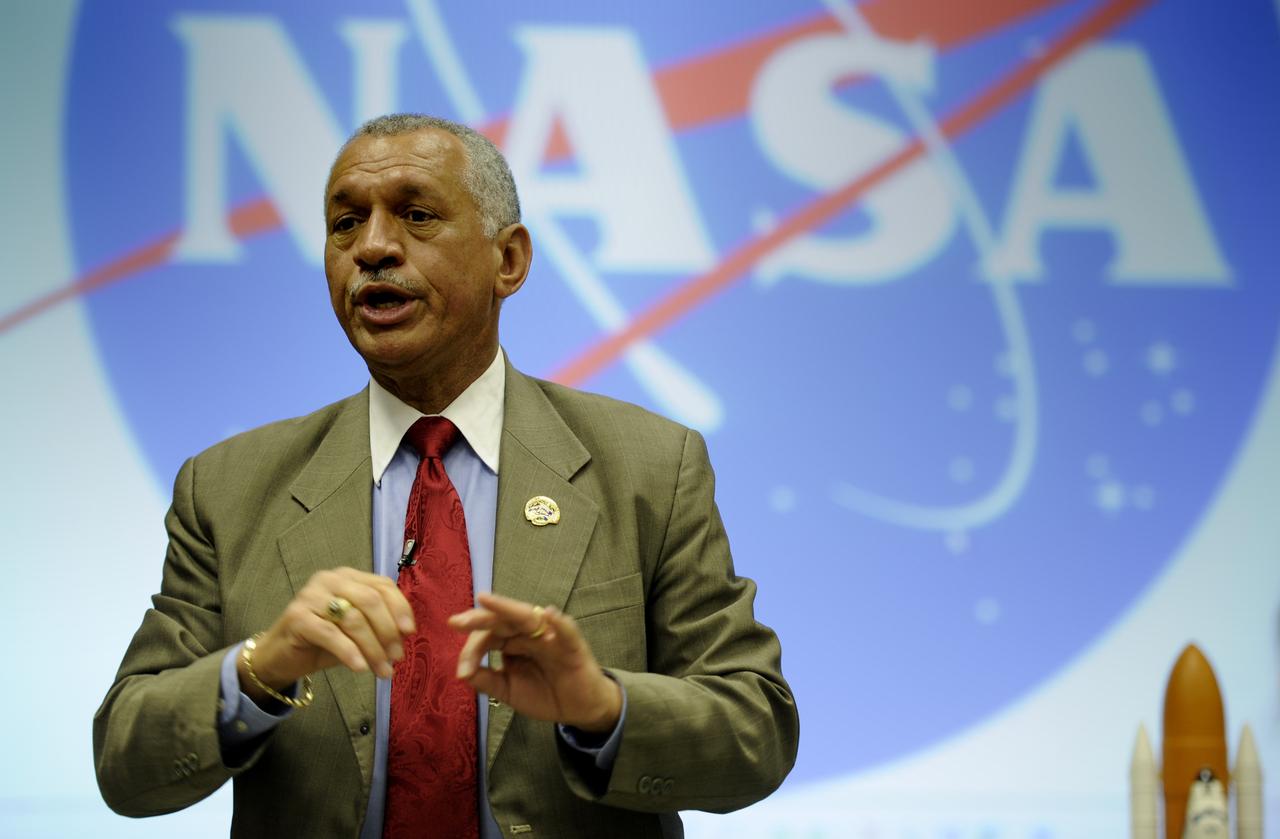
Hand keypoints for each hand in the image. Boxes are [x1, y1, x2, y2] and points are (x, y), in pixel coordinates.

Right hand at [237, 567, 415, 703]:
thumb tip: (406, 633)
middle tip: (397, 657)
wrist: (280, 656)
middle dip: (388, 631)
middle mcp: (330, 579)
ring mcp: (311, 595)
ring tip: (383, 670)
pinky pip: (331, 634)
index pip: (382, 585)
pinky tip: (360, 667)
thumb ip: (379, 626)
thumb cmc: (323, 642)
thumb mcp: (357, 632)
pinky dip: (349, 652)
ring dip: (373, 648)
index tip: (410, 633)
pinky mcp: (297, 616)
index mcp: (348, 577)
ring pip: (353, 619)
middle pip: (370, 600)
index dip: (400, 608)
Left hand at [449, 593, 622, 732]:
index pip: (487, 637)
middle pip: (502, 620)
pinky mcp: (573, 646)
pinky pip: (567, 631)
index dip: (472, 651)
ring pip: (528, 617)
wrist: (578, 709)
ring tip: (486, 600)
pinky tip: (548, 614)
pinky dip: (559, 623)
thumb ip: (487, 681)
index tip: (463, 672)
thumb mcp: (509, 690)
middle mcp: (529, 634)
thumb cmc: (544, 693)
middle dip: (479, 618)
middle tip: (457, 622)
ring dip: (507, 608)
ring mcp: (550, 637)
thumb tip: (462, 672)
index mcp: (512, 642)